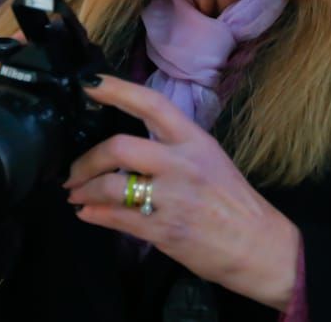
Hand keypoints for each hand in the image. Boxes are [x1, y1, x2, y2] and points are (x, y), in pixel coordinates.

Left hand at [64, 76, 300, 310]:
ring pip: (111, 186)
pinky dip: (93, 215)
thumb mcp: (210, 160)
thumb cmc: (233, 203)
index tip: (90, 85)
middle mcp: (181, 164)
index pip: (151, 104)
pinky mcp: (163, 230)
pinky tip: (88, 214)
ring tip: (76, 195)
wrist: (259, 245)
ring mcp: (172, 197)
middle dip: (85, 160)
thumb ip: (172, 149)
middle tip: (72, 171)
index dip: (117, 90)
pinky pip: (116, 218)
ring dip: (84, 191)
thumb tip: (130, 147)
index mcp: (194, 141)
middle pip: (118, 148)